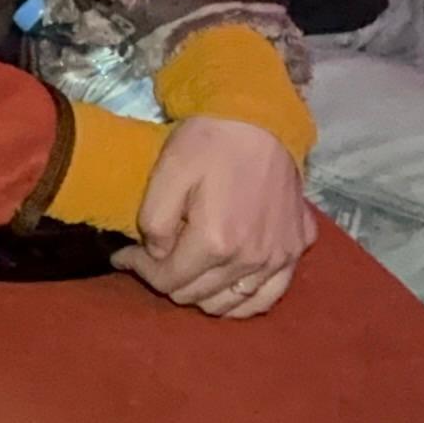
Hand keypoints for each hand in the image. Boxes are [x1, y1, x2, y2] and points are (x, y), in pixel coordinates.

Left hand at [116, 117, 315, 319]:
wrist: (260, 117)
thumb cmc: (209, 141)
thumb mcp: (166, 173)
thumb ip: (154, 223)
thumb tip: (158, 256)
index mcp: (216, 242)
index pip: (168, 281)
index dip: (140, 269)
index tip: (126, 254)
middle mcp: (251, 260)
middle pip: (197, 296)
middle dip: (167, 279)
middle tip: (154, 257)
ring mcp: (279, 257)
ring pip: (231, 304)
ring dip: (202, 293)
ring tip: (187, 270)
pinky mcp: (297, 247)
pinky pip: (269, 295)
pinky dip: (244, 300)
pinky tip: (227, 286)